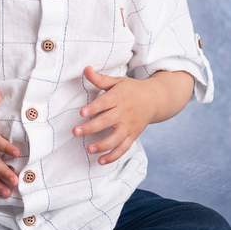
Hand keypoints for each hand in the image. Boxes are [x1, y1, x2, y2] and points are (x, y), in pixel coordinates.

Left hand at [73, 67, 192, 164]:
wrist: (155, 99)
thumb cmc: (131, 90)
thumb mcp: (117, 81)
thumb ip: (100, 79)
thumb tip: (86, 68)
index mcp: (119, 97)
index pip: (105, 103)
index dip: (94, 108)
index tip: (82, 113)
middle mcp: (124, 113)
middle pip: (107, 122)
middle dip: (91, 128)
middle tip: (75, 132)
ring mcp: (129, 126)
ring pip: (116, 138)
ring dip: (103, 145)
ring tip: (89, 149)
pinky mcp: (132, 136)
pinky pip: (124, 148)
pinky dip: (114, 156)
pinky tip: (101, 161)